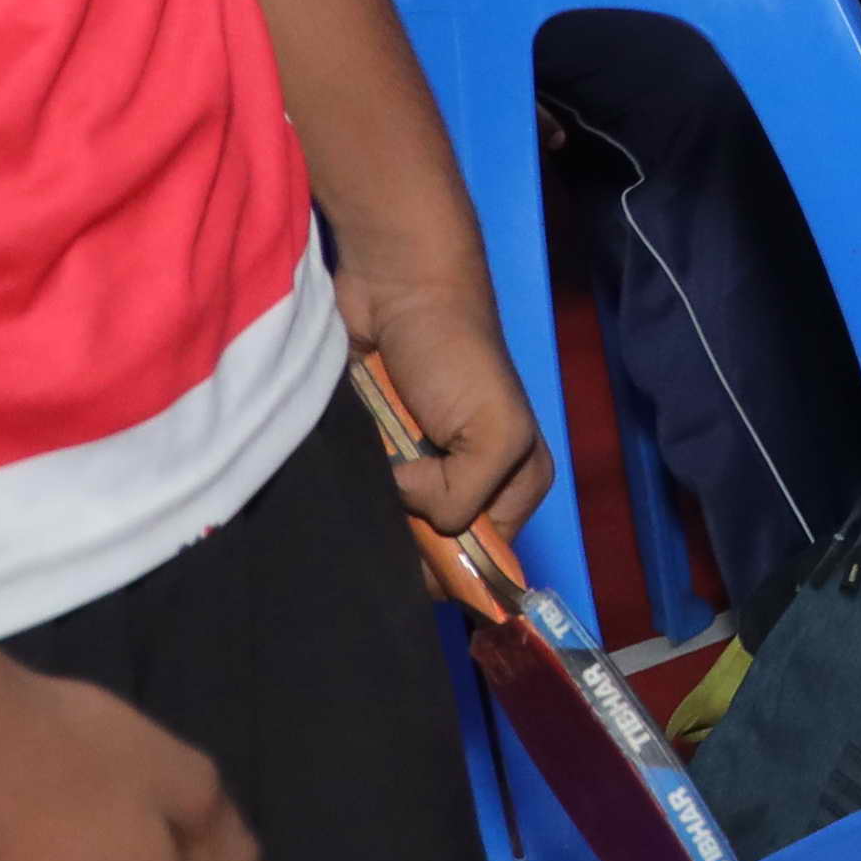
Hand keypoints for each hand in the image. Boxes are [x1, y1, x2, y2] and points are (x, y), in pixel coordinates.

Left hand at [333, 268, 552, 550]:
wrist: (395, 291)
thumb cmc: (457, 355)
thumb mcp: (495, 432)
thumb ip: (468, 495)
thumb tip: (408, 507)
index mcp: (516, 485)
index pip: (485, 561)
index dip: (453, 568)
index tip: (418, 555)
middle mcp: (470, 485)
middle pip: (436, 551)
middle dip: (409, 545)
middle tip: (388, 513)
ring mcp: (418, 473)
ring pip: (393, 529)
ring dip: (373, 519)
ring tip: (362, 495)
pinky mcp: (376, 456)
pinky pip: (360, 498)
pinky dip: (349, 496)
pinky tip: (343, 483)